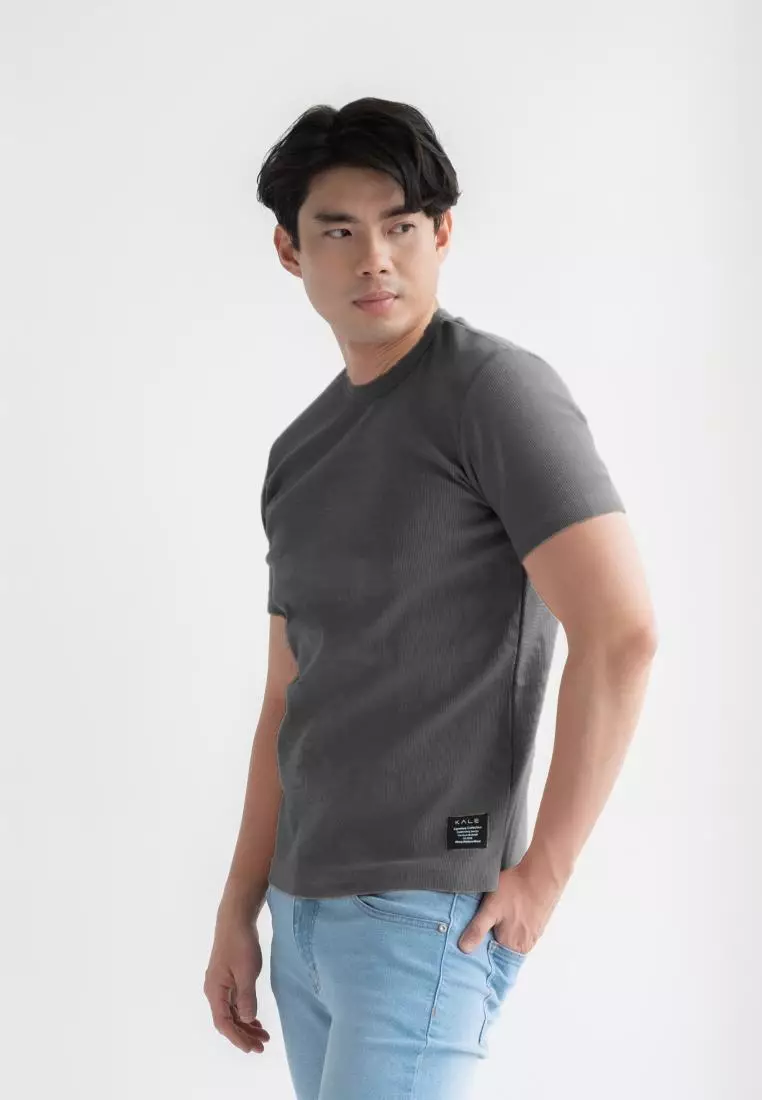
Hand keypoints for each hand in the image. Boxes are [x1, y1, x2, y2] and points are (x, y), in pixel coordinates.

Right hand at [204, 913, 271, 1053]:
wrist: (236, 920)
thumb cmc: (240, 944)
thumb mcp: (246, 972)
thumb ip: (246, 997)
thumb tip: (246, 1020)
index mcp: (215, 991)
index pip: (224, 1023)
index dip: (237, 1038)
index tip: (252, 1048)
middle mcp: (214, 991)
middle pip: (227, 1021)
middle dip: (243, 1035)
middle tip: (262, 1045)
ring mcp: (221, 985)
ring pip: (231, 1013)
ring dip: (245, 1025)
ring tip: (263, 1035)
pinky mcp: (228, 979)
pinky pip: (234, 1003)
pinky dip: (244, 1013)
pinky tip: (255, 1019)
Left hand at [458, 863, 561, 954]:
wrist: (542, 874)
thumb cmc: (516, 890)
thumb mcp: (491, 908)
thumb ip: (477, 930)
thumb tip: (464, 948)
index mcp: (513, 946)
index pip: (492, 955)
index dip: (482, 945)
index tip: (476, 933)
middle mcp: (525, 944)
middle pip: (503, 946)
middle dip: (493, 935)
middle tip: (488, 918)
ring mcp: (534, 933)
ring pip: (513, 936)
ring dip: (505, 927)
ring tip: (500, 912)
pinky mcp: (539, 922)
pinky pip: (522, 928)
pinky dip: (515, 921)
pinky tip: (511, 908)